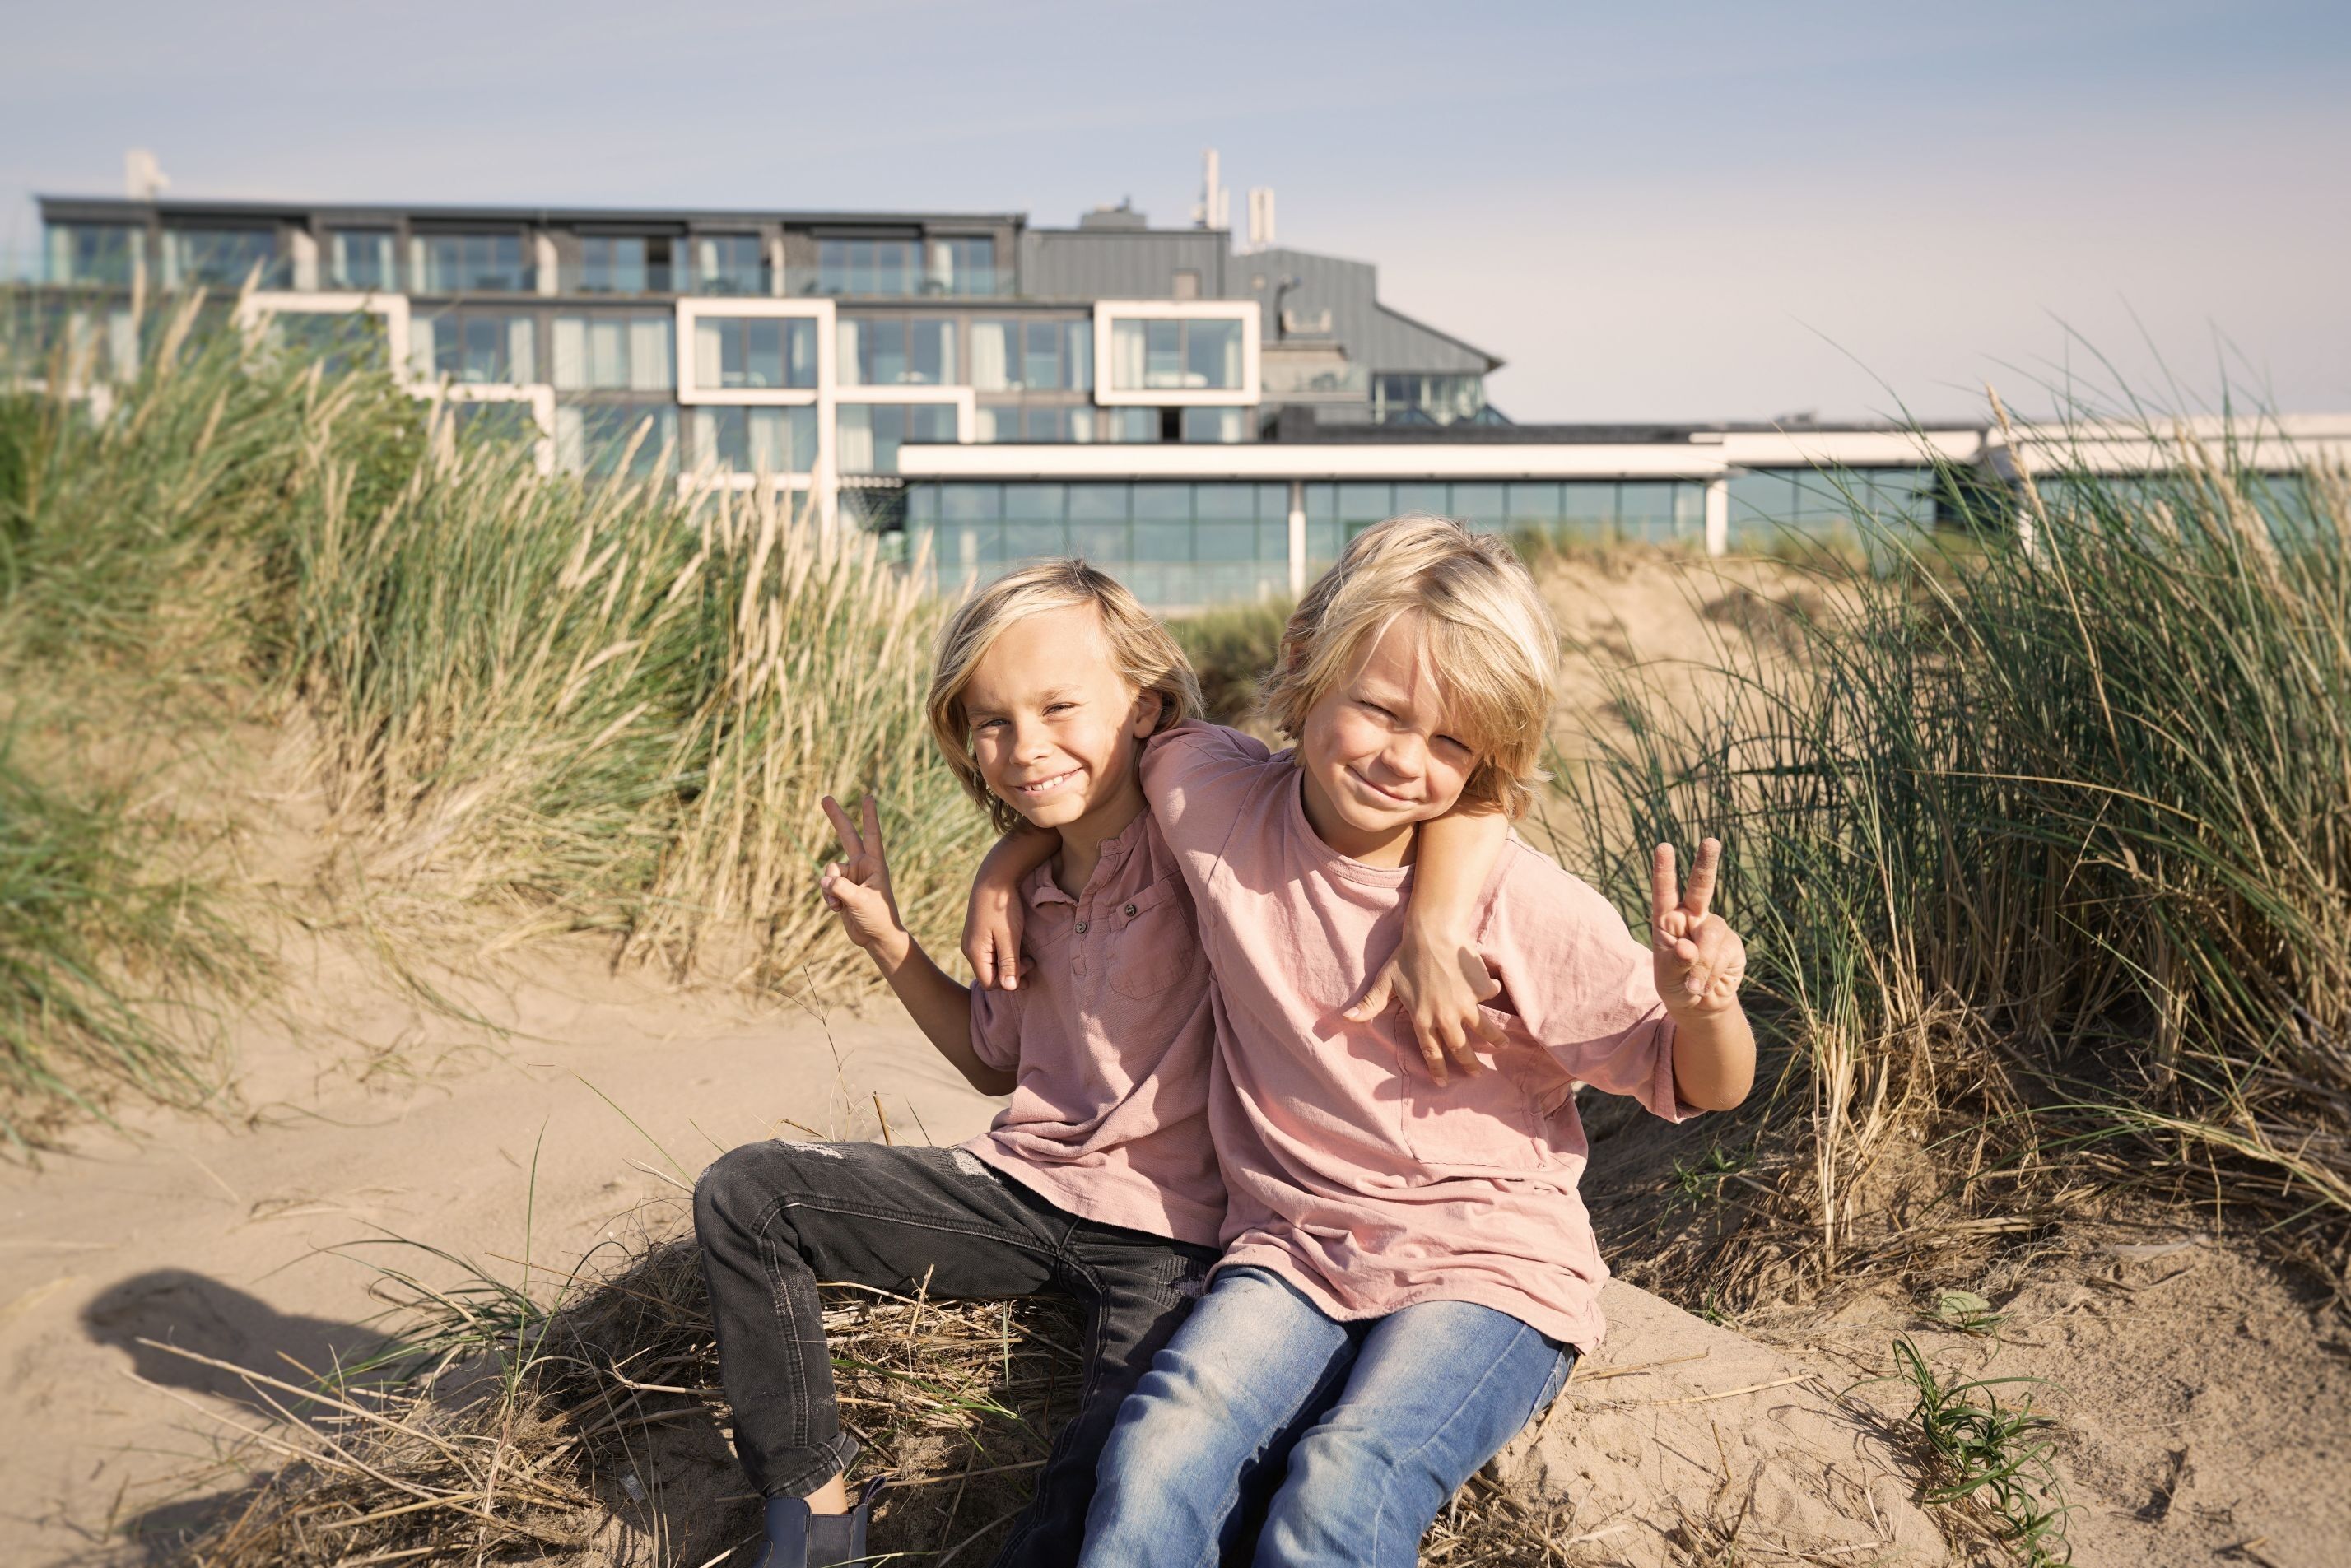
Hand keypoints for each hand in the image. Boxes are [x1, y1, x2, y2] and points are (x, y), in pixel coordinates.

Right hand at [820, 795, 907, 962]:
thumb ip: (841, 888)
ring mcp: (850, 877)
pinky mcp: (841, 889)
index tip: (868, 797)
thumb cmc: (878, 917)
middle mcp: (862, 866)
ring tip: (839, 904)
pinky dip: (827, 897)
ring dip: (829, 888)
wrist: (876, 937)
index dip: (869, 816)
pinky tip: (836, 910)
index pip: (872, 835)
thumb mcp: (860, 902)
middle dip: (836, 818)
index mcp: (875, 864)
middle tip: (825, 798)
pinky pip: (826, 885)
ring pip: (829, 871)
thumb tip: (825, 880)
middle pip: (847, 836)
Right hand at [962, 830, 1050, 989]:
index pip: (990, 983)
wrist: (994, 878)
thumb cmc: (1002, 908)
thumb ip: (1009, 963)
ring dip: (1009, 963)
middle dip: (1011, 973)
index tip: (1028, 971)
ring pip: (991, 963)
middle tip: (1031, 963)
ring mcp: (972, 941)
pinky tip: (1016, 946)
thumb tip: (1009, 988)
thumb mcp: (1010, 937)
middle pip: (990, 974)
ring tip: (1026, 955)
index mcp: (975, 953)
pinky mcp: (978, 934)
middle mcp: (970, 950)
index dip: (1009, 983)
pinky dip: (1004, 954)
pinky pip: (990, 952)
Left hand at [1344, 922, 1505, 1084]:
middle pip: (1459, 1048)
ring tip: (1501, 1046)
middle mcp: (1445, 1017)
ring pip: (1483, 1029)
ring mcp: (1466, 1004)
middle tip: (1476, 1074)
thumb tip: (1348, 1018)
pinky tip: (1494, 991)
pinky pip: (1489, 994)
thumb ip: (1370, 1003)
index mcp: (1422, 1019)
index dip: (1437, 1070)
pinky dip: (1491, 993)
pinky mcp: (1480, 989)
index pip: (1431, 1052)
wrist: (1433, 933)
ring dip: (1493, 1039)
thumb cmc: (1406, 956)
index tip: (1444, 1082)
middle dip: (1469, 1064)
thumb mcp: (1385, 981)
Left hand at [1650, 839, 1745, 1016]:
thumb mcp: (1668, 977)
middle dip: (1706, 864)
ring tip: (1693, 985)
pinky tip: (1706, 985)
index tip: (1664, 847)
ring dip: (1701, 965)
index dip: (1664, 870)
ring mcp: (1714, 929)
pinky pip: (1724, 956)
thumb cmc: (1676, 984)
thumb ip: (1676, 963)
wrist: (1701, 1005)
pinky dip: (1712, 974)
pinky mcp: (1732, 945)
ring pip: (1711, 936)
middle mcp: (1692, 917)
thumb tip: (1687, 947)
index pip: (1665, 892)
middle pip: (1701, 887)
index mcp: (1668, 920)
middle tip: (1711, 841)